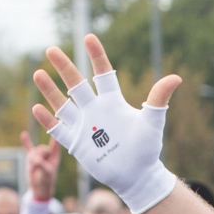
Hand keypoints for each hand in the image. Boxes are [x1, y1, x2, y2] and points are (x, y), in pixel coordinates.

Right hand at [20, 132, 60, 201]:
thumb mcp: (46, 172)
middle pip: (41, 148)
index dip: (55, 132)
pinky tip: (24, 134)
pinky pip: (28, 147)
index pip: (55, 142)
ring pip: (33, 151)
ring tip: (35, 168)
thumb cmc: (47, 180)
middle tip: (40, 165)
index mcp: (55, 154)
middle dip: (39, 157)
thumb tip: (34, 158)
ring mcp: (39, 153)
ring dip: (32, 160)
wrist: (40, 186)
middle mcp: (48, 152)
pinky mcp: (32, 156)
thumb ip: (41, 164)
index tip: (58, 119)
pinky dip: (26, 141)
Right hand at [32, 34, 182, 213]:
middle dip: (64, 68)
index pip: (103, 75)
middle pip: (76, 85)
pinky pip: (58, 130)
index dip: (97, 56)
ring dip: (50, 90)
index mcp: (112, 102)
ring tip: (38, 73)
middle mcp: (95, 110)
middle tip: (51, 50)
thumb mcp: (153, 122)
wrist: (137, 175)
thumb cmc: (147, 148)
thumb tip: (176, 77)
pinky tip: (37, 108)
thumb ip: (158, 99)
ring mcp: (83, 126)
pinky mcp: (76, 143)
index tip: (89, 37)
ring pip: (62, 104)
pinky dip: (48, 120)